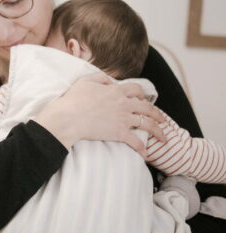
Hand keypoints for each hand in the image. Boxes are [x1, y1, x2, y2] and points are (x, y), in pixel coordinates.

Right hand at [34, 72, 164, 157]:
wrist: (69, 117)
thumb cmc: (74, 99)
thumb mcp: (86, 81)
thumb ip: (100, 78)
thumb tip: (110, 82)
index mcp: (116, 91)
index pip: (136, 90)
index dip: (142, 94)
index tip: (144, 99)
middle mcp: (123, 104)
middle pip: (147, 108)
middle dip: (157, 114)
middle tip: (163, 120)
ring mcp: (123, 119)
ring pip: (147, 124)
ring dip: (158, 131)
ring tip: (164, 138)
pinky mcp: (119, 133)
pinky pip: (136, 142)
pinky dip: (142, 149)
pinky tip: (146, 154)